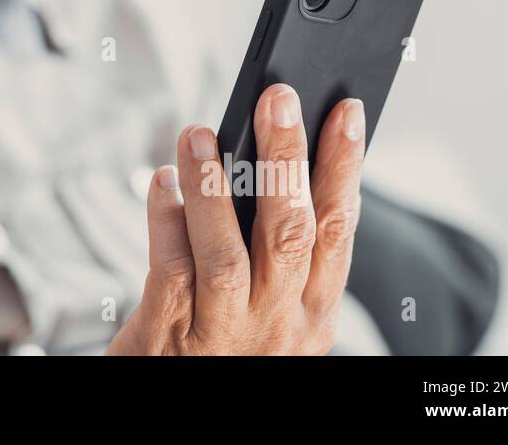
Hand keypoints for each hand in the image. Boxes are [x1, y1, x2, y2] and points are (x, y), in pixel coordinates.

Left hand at [106, 83, 364, 354]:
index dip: (345, 168)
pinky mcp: (170, 336)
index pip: (337, 230)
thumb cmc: (221, 344)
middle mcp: (278, 325)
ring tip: (197, 133)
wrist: (177, 408)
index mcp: (313, 314)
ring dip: (212, 185)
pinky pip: (171, 268)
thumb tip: (266, 155)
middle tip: (277, 98)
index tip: (346, 111)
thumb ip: (273, 249)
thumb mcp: (270, 309)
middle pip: (291, 234)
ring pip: (226, 253)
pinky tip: (161, 181)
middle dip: (287, 159)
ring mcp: (224, 333)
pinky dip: (166, 217)